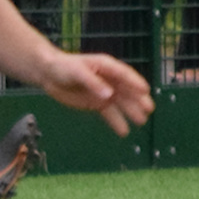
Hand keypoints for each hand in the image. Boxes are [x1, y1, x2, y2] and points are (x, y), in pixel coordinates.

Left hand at [36, 52, 153, 136]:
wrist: (49, 74)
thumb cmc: (63, 67)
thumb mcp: (77, 72)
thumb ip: (93, 83)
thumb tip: (109, 95)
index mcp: (106, 66)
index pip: (124, 74)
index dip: (135, 82)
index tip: (145, 90)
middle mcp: (109, 79)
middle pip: (126, 90)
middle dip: (138, 99)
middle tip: (149, 109)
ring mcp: (104, 92)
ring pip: (121, 103)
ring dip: (131, 111)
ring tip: (141, 122)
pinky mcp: (97, 103)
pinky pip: (109, 113)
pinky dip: (116, 122)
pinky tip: (124, 132)